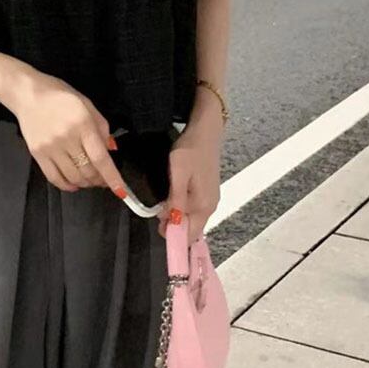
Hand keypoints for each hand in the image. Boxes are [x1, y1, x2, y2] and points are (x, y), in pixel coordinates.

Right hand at [8, 70, 125, 195]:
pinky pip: (54, 178)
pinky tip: (74, 184)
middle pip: (87, 170)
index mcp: (82, 124)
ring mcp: (50, 148)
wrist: (28, 94)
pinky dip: (67, 185)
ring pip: (73, 177)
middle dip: (100, 180)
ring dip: (85, 183)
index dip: (112, 177)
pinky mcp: (37, 154)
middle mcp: (66, 138)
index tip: (121, 191)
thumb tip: (110, 151)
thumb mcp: (87, 105)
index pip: (100, 158)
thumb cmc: (60, 96)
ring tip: (90, 180)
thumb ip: (101, 128)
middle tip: (104, 179)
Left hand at [157, 114, 222, 243]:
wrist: (205, 132)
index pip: (190, 235)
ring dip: (177, 216)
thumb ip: (175, 200)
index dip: (173, 236)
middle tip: (157, 212)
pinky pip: (194, 209)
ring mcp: (211, 199)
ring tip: (163, 203)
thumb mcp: (178, 174)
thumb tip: (170, 222)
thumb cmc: (190, 151)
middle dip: (174, 226)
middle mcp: (210, 207)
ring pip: (192, 219)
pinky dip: (182, 208)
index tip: (158, 226)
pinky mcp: (208, 192)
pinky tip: (172, 198)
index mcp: (204, 206)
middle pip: (192, 229)